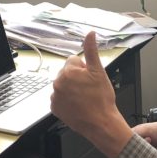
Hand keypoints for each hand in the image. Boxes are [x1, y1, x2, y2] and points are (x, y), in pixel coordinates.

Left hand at [50, 32, 132, 157]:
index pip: (74, 61)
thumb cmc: (101, 99)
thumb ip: (92, 50)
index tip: (90, 79)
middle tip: (88, 89)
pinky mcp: (54, 108)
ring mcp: (55, 96)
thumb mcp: (99, 72)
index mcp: (68, 72)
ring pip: (64, 85)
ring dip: (71, 89)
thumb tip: (90, 33)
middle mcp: (57, 83)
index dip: (85, 69)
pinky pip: (59, 98)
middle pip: (68, 73)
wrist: (101, 123)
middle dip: (77, 78)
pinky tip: (77, 104)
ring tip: (84, 98)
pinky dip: (66, 100)